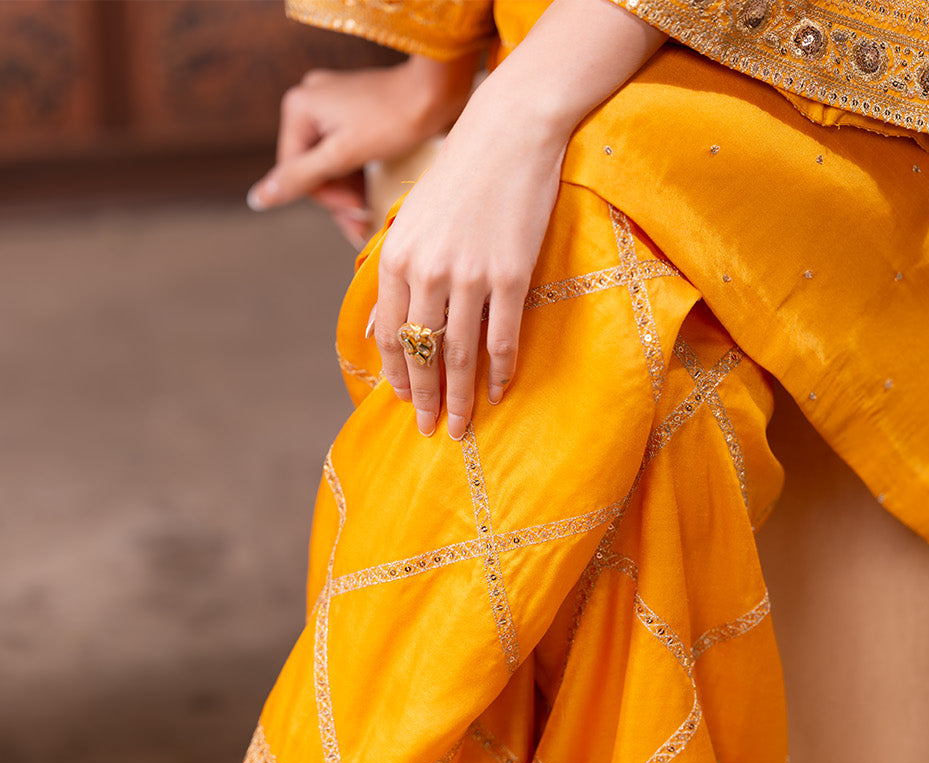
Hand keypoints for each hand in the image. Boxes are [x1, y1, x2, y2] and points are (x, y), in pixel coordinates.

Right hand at [247, 57, 478, 245]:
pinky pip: (344, 155)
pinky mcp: (352, 114)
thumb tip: (256, 199)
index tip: (356, 213)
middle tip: (363, 220)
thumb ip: (299, 178)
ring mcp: (331, 106)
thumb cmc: (393, 121)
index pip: (295, 172)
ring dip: (348, 194)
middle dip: (338, 199)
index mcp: (298, 107)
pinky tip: (371, 198)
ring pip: (329, 166)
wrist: (436, 92)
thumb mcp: (342, 155)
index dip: (325, 199)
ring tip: (368, 217)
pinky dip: (357, 179)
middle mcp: (309, 102)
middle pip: (312, 170)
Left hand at [374, 81, 567, 439]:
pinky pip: (502, 338)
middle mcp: (427, 271)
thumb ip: (397, 274)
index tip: (404, 402)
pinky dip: (498, 371)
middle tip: (430, 430)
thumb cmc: (459, 176)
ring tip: (459, 427)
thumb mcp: (412, 222)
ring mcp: (470, 276)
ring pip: (459, 355)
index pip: (390, 336)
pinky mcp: (510, 275)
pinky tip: (497, 392)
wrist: (509, 132)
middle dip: (424, 399)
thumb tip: (384, 329)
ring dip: (458, 398)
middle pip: (423, 354)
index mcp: (396, 258)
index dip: (397, 375)